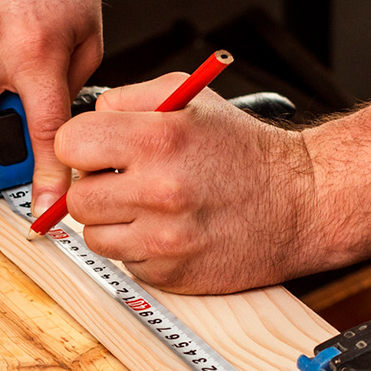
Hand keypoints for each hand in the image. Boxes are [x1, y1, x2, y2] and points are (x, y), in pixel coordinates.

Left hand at [55, 74, 318, 293]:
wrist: (301, 202)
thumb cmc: (245, 150)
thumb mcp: (190, 97)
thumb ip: (128, 100)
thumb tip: (86, 122)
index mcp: (158, 138)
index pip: (69, 145)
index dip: (80, 147)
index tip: (96, 152)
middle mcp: (159, 190)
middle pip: (77, 197)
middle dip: (95, 187)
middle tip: (124, 181)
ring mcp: (164, 238)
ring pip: (94, 236)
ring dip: (113, 222)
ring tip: (147, 206)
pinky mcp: (171, 273)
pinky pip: (124, 261)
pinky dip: (138, 247)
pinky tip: (168, 230)